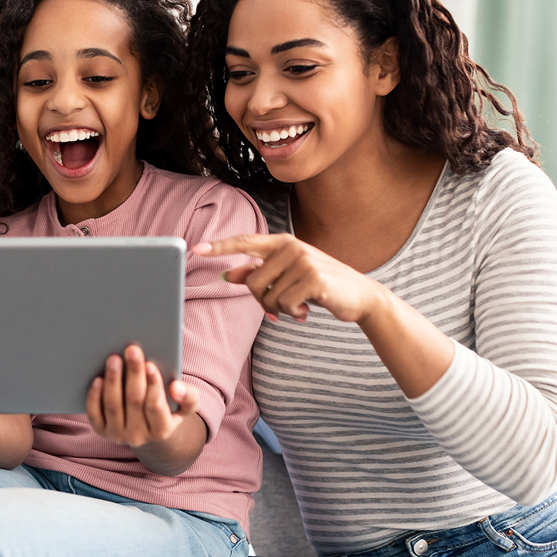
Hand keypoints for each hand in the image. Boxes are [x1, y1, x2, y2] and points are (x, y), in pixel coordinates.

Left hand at [87, 344, 199, 447]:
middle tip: (132, 350)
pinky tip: (98, 378)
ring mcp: (118, 435)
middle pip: (134, 402)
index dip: (153, 385)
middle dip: (133, 374)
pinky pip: (95, 414)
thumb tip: (177, 387)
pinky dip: (94, 396)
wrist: (147, 428)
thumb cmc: (168, 408)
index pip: (156, 406)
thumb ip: (189, 397)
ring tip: (114, 358)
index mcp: (162, 430)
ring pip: (113, 405)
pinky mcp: (101, 431)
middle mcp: (138, 437)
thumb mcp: (185, 405)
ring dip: (113, 380)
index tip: (150, 365)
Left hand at [192, 233, 384, 322]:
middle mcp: (291, 246)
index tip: (195, 248)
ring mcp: (303, 260)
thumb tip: (228, 273)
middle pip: (252, 282)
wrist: (360, 296)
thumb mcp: (288, 276)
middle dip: (263, 301)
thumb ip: (258, 273)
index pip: (245, 241)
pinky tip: (308, 310)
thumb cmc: (320, 285)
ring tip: (300, 306)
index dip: (220, 246)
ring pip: (268, 296)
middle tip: (283, 306)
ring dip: (281, 310)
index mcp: (282, 242)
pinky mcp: (314, 278)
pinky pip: (284, 304)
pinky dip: (293, 314)